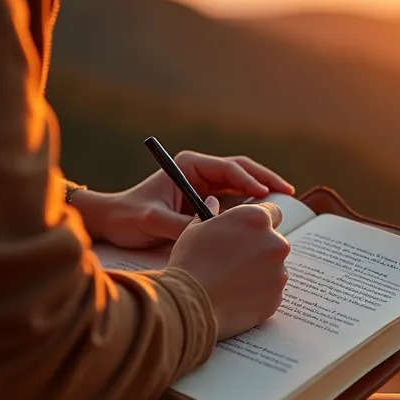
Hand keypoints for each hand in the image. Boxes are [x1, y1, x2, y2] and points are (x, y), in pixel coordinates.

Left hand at [70, 151, 294, 248]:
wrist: (111, 222)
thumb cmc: (128, 217)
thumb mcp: (154, 222)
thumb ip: (183, 226)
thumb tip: (214, 233)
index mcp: (188, 166)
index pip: (228, 168)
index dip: (249, 181)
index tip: (265, 195)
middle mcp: (198, 171)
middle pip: (242, 170)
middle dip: (266, 179)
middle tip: (288, 192)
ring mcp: (203, 184)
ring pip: (242, 182)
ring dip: (263, 189)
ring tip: (286, 200)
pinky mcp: (205, 200)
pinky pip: (235, 198)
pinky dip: (252, 204)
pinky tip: (266, 215)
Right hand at [168, 197, 289, 338]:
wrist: (190, 304)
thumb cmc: (190, 262)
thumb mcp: (195, 230)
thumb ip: (211, 214)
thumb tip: (213, 202)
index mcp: (256, 219)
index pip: (273, 212)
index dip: (259, 223)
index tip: (249, 231)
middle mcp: (275, 243)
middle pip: (274, 242)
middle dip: (259, 249)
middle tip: (234, 261)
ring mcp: (279, 272)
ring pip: (274, 268)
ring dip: (259, 272)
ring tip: (231, 282)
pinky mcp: (277, 298)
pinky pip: (271, 292)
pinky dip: (258, 294)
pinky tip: (236, 297)